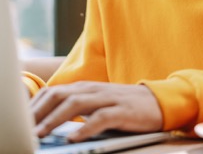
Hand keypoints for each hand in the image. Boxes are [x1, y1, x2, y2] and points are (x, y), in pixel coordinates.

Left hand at [30, 82, 162, 141]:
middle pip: (61, 95)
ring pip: (77, 103)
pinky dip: (85, 127)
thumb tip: (48, 122)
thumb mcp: (98, 102)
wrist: (157, 100)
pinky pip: (101, 117)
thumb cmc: (124, 105)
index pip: (54, 92)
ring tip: (40, 134)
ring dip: (56, 118)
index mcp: (87, 87)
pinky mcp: (123, 110)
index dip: (35, 106)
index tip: (21, 123)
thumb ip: (77, 107)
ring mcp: (109, 98)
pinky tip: (74, 138)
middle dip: (39, 112)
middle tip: (25, 130)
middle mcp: (95, 90)